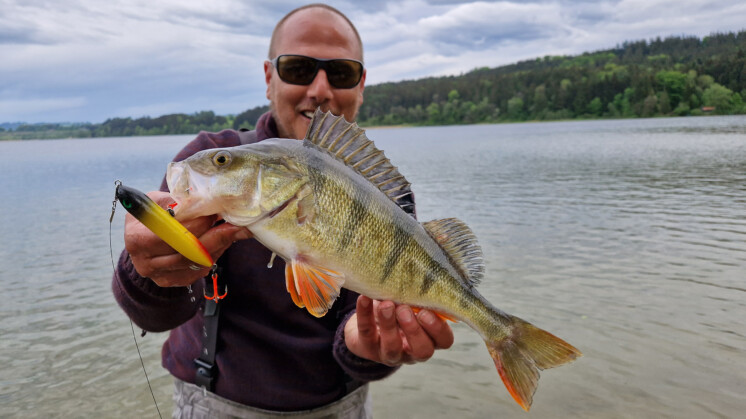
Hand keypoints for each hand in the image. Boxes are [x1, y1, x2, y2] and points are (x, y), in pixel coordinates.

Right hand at [124, 190, 251, 286]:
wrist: (141, 237)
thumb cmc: (150, 214)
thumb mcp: (155, 201)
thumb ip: (176, 202)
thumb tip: (203, 200)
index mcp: (137, 239)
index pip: (172, 235)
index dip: (196, 224)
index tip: (215, 212)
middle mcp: (146, 263)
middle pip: (188, 253)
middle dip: (216, 236)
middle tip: (237, 224)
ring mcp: (160, 276)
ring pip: (197, 263)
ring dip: (220, 245)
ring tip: (236, 230)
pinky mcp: (174, 282)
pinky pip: (200, 270)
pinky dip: (215, 254)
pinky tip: (225, 241)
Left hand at [344, 295, 453, 365]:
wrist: (366, 324)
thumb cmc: (397, 310)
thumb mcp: (410, 303)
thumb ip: (416, 296)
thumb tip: (418, 276)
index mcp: (429, 339)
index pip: (444, 341)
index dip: (438, 329)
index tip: (426, 311)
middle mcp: (412, 351)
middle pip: (422, 351)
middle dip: (414, 330)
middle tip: (404, 310)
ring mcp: (389, 354)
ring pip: (392, 348)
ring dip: (389, 325)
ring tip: (385, 305)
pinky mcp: (367, 348)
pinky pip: (366, 333)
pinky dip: (365, 314)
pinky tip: (364, 299)